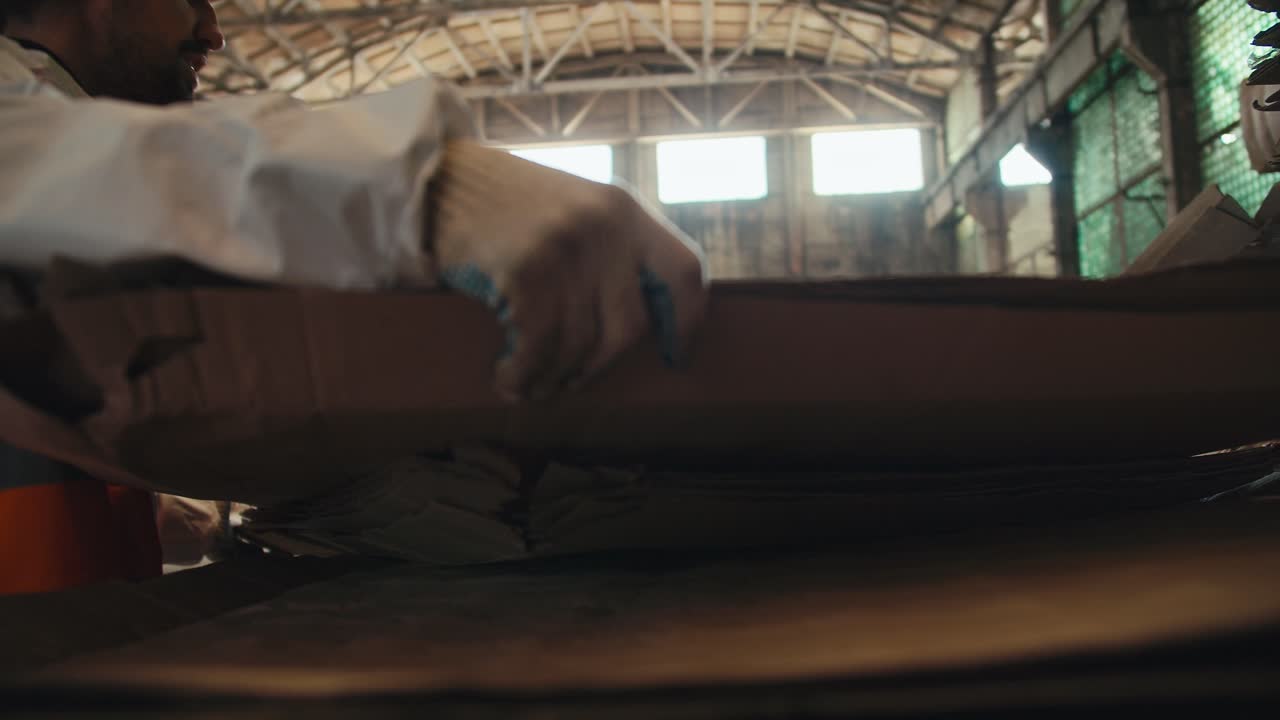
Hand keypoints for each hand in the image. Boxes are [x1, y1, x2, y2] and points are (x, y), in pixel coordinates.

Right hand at [427, 141, 707, 401]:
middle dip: (599, 366)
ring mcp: (566, 248)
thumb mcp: (574, 206)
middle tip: (571, 381)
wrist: (436, 177)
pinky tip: (507, 379)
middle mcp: (604, 227)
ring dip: (553, 377)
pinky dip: (521, 374)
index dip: (688, 321)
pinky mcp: (525, 271)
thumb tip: (638, 322)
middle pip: (629, 327)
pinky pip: (537, 346)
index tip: (676, 356)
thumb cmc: (503, 203)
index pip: (684, 272)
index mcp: (624, 209)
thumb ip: (610, 249)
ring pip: (579, 345)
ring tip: (532, 386)